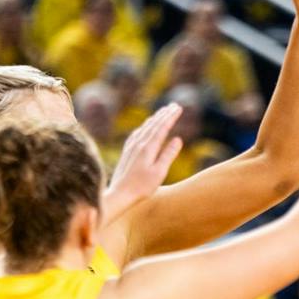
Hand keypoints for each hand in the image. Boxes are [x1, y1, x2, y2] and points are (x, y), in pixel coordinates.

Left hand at [103, 103, 182, 222]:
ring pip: (145, 127)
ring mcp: (131, 146)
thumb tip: (178, 139)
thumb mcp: (159, 173)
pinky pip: (137, 133)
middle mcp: (139, 144)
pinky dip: (144, 126)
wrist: (120, 193)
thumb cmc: (142, 187)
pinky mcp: (127, 151)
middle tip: (174, 105)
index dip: (171, 117)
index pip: (162, 128)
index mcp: (148, 148)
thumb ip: (168, 155)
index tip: (179, 108)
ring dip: (155, 118)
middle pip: (154, 125)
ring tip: (162, 112)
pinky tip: (145, 126)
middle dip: (164, 114)